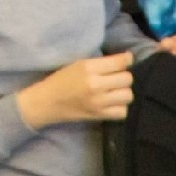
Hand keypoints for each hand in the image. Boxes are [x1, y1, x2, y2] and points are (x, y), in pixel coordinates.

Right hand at [16, 53, 135, 127]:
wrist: (48, 102)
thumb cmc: (62, 80)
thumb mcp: (79, 64)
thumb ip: (101, 63)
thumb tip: (125, 60)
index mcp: (89, 68)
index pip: (120, 63)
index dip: (127, 59)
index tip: (127, 59)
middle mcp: (96, 85)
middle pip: (127, 79)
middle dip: (123, 76)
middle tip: (116, 78)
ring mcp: (98, 102)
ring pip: (128, 96)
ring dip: (124, 92)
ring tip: (115, 91)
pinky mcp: (99, 115)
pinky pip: (122, 112)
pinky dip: (120, 107)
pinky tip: (112, 103)